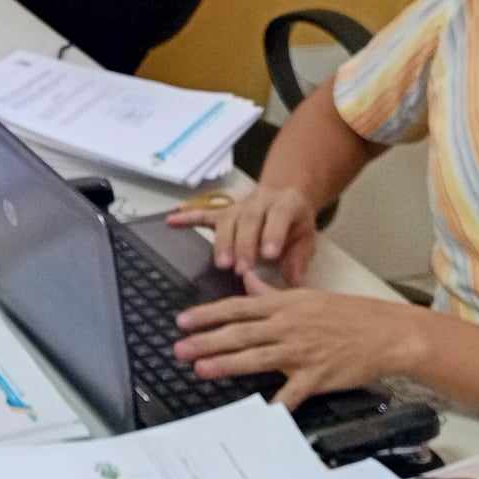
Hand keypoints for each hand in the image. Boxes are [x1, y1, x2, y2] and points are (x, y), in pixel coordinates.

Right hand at [167, 184, 318, 284]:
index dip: (273, 234)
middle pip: (249, 220)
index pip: (279, 216)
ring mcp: (238, 206)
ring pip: (227, 220)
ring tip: (221, 263)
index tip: (269, 255)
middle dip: (244, 244)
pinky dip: (188, 217)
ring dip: (222, 242)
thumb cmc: (295, 223)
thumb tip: (295, 282)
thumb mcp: (307, 237)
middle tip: (241, 268)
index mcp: (286, 205)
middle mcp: (260, 201)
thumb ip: (299, 258)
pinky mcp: (223, 211)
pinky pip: (204, 214)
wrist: (285, 196)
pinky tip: (171, 221)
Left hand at [174, 270, 425, 407]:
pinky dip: (277, 405)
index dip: (207, 315)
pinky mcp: (318, 376)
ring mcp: (303, 352)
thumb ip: (272, 292)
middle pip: (240, 333)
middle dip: (206, 341)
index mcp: (286, 305)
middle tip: (180, 349)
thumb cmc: (350, 315)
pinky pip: (292, 393)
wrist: (389, 332)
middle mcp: (289, 326)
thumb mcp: (308, 296)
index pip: (238, 307)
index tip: (182, 322)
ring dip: (227, 364)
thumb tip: (246, 281)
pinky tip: (257, 414)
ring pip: (257, 358)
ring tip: (201, 369)